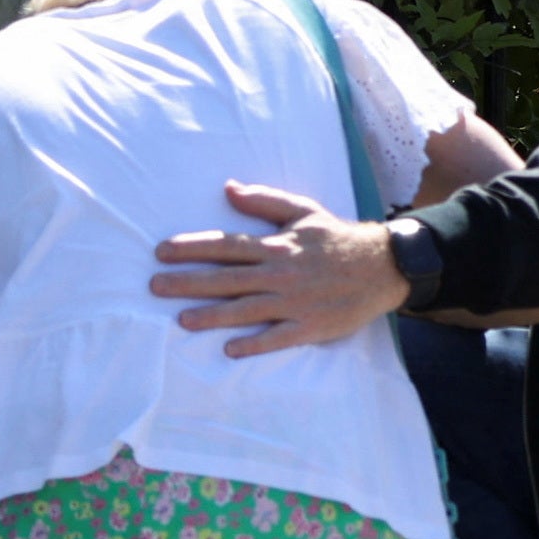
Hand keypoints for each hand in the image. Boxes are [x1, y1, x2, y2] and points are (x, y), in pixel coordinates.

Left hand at [148, 184, 406, 355]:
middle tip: (155, 286)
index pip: (226, 246)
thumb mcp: (303, 211)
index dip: (192, 248)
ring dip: (212, 316)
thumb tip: (228, 188)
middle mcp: (280, 274)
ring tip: (182, 320)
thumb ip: (264, 201)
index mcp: (276, 245)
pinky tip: (230, 350)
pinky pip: (278, 337)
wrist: (383, 266)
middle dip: (188, 282)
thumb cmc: (337, 238)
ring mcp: (294, 302)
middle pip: (226, 279)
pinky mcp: (310, 326)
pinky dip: (255, 344)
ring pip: (246, 309)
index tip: (161, 250)